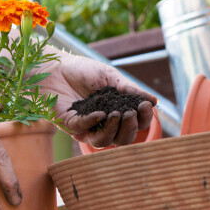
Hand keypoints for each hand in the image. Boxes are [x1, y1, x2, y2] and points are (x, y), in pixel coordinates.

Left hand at [37, 48, 156, 147]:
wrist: (55, 66)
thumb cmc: (82, 71)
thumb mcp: (111, 78)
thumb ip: (130, 90)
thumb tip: (154, 101)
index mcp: (116, 112)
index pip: (136, 124)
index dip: (144, 119)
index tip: (146, 106)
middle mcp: (103, 124)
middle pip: (123, 140)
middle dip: (131, 129)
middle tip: (131, 113)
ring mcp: (86, 127)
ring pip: (104, 143)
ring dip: (113, 130)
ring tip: (116, 114)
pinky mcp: (69, 125)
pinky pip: (83, 131)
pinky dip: (93, 123)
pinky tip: (100, 113)